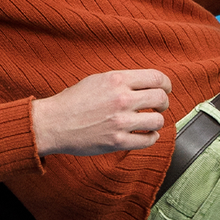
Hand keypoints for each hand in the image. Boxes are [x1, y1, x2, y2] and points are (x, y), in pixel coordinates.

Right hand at [32, 69, 172, 155]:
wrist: (53, 123)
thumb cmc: (73, 101)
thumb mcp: (98, 79)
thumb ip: (122, 81)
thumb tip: (146, 84)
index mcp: (117, 80)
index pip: (156, 78)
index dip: (166, 84)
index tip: (165, 89)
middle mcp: (121, 99)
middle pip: (161, 98)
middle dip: (163, 103)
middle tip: (159, 106)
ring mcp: (120, 122)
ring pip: (158, 121)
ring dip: (157, 121)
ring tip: (150, 122)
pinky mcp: (117, 141)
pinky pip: (147, 140)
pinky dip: (151, 138)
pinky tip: (147, 135)